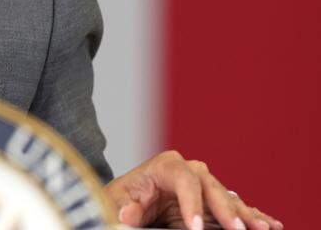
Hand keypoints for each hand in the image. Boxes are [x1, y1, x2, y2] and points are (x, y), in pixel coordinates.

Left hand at [106, 150, 281, 229]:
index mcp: (166, 165)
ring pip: (229, 198)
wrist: (132, 200)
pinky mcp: (214, 202)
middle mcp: (190, 171)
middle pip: (211, 187)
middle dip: (226, 209)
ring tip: (263, 228)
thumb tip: (127, 214)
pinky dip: (253, 215)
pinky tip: (271, 224)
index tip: (195, 227)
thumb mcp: (118, 199)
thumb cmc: (125, 197)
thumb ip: (123, 205)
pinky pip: (237, 208)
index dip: (191, 203)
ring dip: (246, 214)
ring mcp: (206, 186)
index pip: (183, 179)